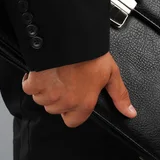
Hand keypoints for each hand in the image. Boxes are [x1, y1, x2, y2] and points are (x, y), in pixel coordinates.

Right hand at [22, 52, 136, 127]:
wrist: (70, 37)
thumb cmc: (91, 54)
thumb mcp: (111, 73)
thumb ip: (119, 95)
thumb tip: (130, 113)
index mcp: (84, 103)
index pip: (72, 121)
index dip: (71, 112)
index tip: (72, 99)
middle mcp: (65, 102)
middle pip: (55, 109)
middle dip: (58, 97)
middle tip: (65, 80)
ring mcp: (48, 94)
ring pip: (41, 100)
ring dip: (45, 89)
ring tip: (54, 74)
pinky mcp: (34, 83)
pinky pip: (29, 88)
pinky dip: (32, 80)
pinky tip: (41, 71)